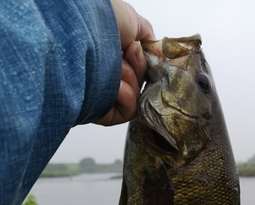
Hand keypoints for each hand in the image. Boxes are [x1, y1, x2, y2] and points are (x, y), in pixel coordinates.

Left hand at [96, 0, 154, 125]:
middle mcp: (106, 76)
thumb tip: (154, 51)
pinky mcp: (103, 112)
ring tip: (115, 67)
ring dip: (130, 78)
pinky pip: (129, 111)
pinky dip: (127, 96)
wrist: (77, 36)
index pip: (137, 68)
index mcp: (111, 56)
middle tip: (124, 54)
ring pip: (136, 96)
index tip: (136, 48)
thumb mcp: (130, 19)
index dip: (142, 60)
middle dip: (136, 67)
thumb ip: (146, 35)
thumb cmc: (97, 21)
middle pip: (139, 82)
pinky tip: (115, 84)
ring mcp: (104, 95)